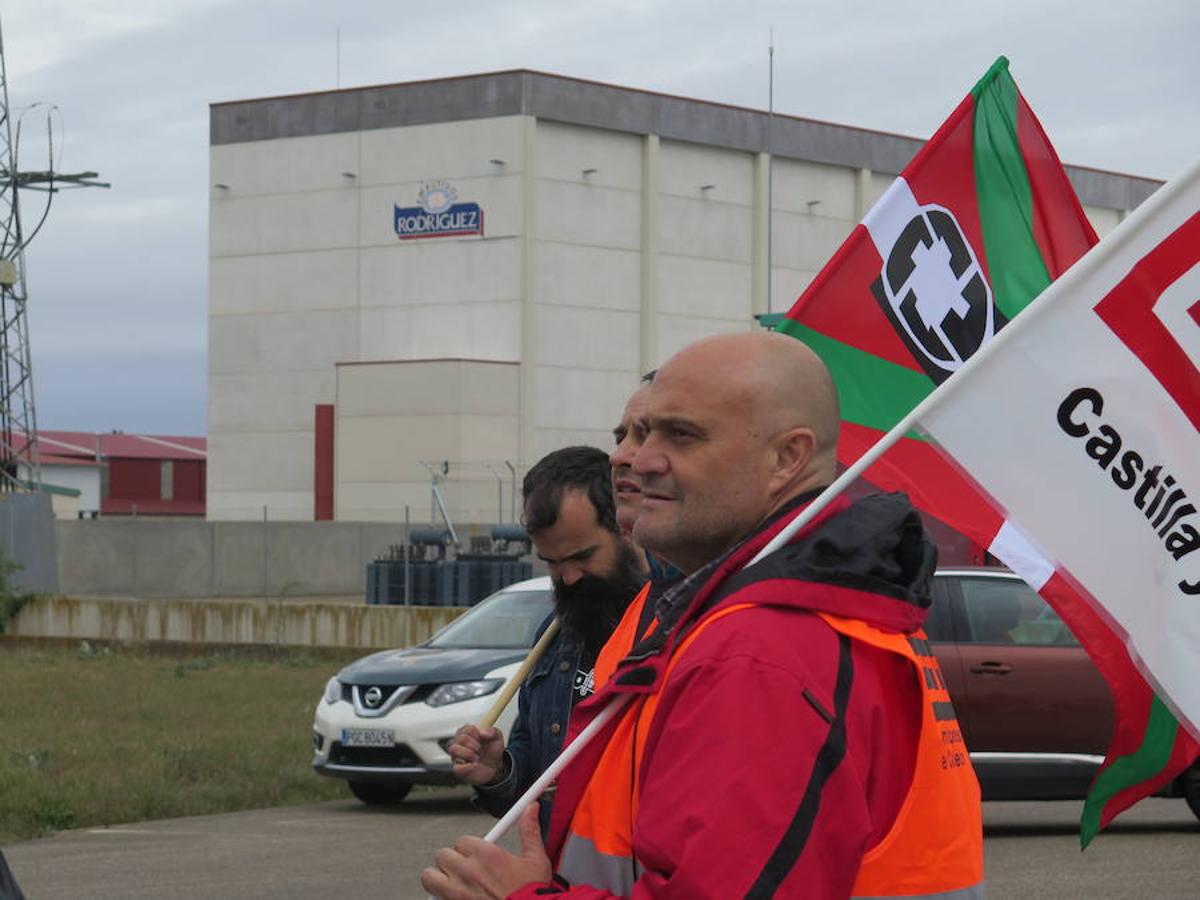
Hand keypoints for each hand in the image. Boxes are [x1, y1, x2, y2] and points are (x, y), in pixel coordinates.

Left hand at [421, 803, 551, 898]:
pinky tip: (453, 898)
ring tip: (450, 881)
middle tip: (463, 868)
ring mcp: (457, 893)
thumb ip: (529, 831)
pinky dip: (440, 897)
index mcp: (487, 856)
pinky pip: (435, 898)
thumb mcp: (536, 860)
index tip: (475, 854)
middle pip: (443, 855)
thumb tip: (530, 809)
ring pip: (429, 876)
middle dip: (452, 860)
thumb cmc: (531, 895)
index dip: (468, 847)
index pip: (462, 840)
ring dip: (438, 877)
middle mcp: (468, 872)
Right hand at [448, 725, 505, 784]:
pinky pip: (456, 767)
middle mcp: (459, 742)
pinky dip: (468, 767)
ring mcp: (456, 755)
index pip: (467, 729)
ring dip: (469, 754)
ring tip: (477, 758)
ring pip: (453, 749)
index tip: (483, 739)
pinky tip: (474, 766)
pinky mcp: (457, 768)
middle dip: (475, 745)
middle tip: (481, 750)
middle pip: (461, 738)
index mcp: (467, 732)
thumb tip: (483, 732)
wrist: (493, 767)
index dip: (477, 735)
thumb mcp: (497, 738)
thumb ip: (493, 731)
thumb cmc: (491, 751)